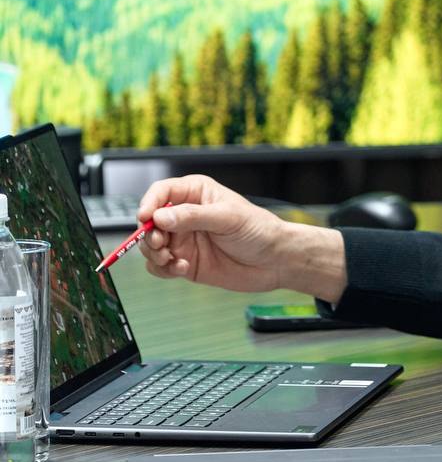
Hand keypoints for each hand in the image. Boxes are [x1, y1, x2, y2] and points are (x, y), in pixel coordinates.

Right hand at [137, 175, 345, 300]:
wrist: (275, 261)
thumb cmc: (258, 230)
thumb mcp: (228, 218)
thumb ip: (193, 217)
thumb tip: (159, 217)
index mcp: (196, 194)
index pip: (161, 192)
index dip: (149, 203)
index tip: (145, 217)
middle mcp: (185, 215)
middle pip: (150, 221)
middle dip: (149, 233)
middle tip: (161, 244)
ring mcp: (184, 240)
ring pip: (150, 245)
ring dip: (154, 253)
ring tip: (171, 260)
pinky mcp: (185, 262)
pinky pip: (160, 266)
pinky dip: (163, 269)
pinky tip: (181, 269)